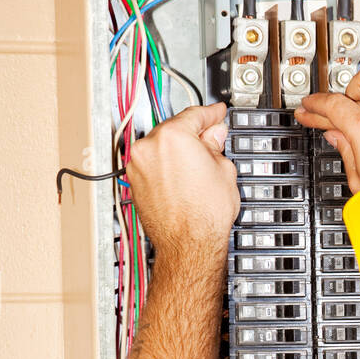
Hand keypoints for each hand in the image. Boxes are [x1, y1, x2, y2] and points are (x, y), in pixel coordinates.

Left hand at [125, 102, 239, 263]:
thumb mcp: (224, 171)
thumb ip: (216, 146)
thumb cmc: (204, 216)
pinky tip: (183, 178)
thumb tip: (214, 136)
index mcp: (172, 137)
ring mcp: (138, 166)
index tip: (216, 114)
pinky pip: (153, 165)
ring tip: (198, 165)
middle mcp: (149, 147)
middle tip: (212, 139)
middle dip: (193, 134)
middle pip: (174, 130)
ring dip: (177, 151)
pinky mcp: (135, 183)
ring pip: (161, 148)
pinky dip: (166, 167)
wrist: (188, 245)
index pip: (194, 115)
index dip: (211, 113)